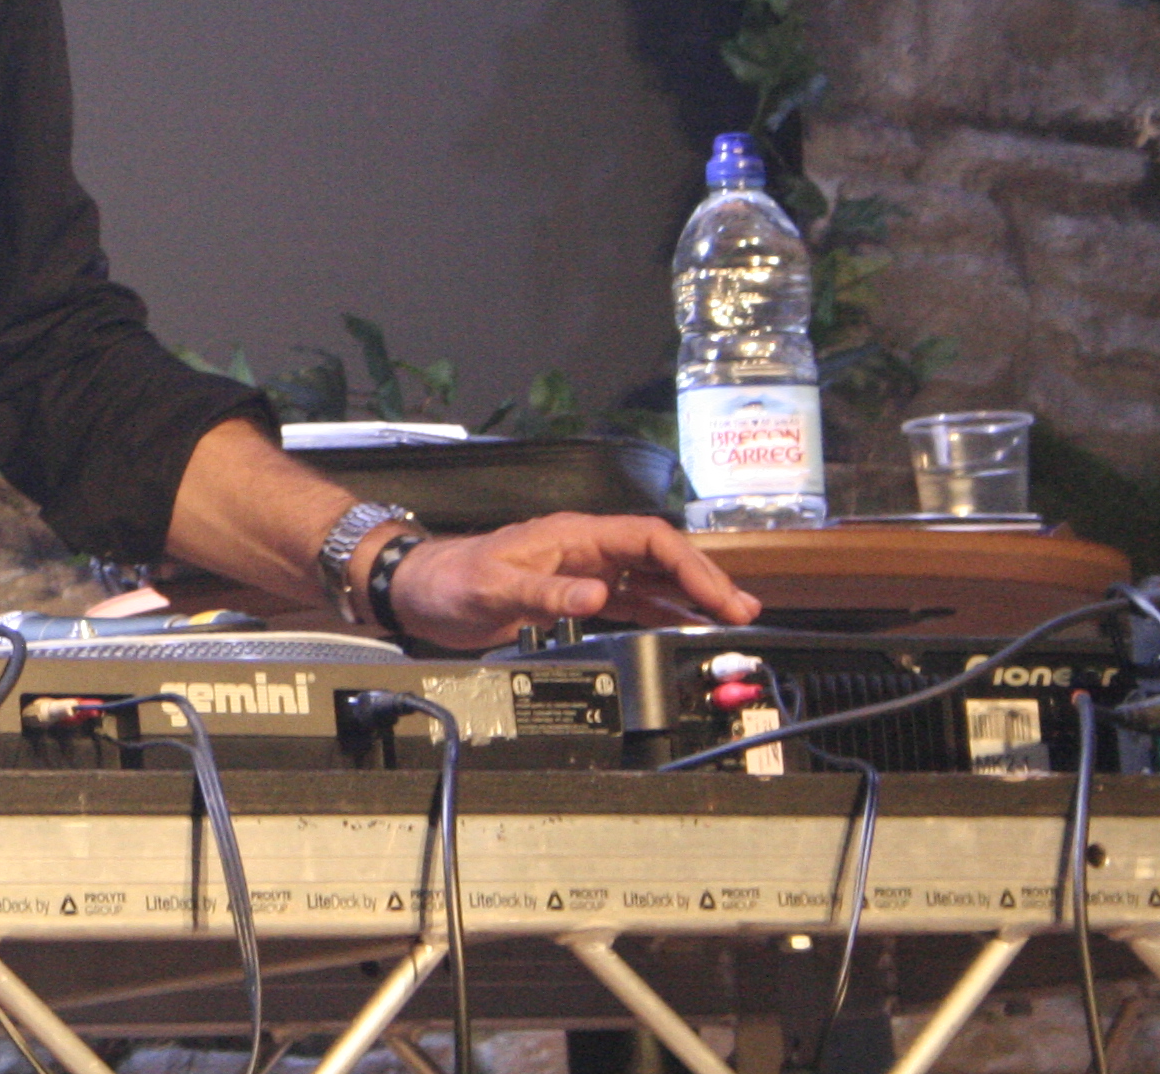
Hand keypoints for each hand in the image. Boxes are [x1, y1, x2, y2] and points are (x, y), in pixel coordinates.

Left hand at [376, 512, 761, 650]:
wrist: (417, 591)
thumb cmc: (449, 579)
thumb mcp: (494, 587)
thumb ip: (546, 592)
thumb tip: (596, 595)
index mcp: (571, 535)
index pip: (647, 538)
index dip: (688, 563)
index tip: (717, 594)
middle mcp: (582, 549)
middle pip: (658, 555)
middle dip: (703, 579)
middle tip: (742, 609)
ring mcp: (580, 571)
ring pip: (649, 577)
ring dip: (688, 596)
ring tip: (728, 617)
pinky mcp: (572, 596)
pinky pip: (628, 599)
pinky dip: (659, 611)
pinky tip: (682, 624)